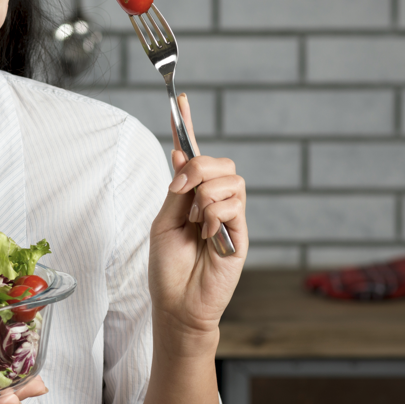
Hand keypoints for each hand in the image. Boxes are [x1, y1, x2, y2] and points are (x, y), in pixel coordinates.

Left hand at [148, 94, 246, 351]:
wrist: (178, 304)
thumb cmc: (168, 269)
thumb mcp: (163, 223)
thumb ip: (176, 190)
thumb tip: (181, 154)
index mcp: (191, 196)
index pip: (192, 155)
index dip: (187, 126)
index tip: (180, 99)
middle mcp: (213, 201)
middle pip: (218, 161)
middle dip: (197, 167)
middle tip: (180, 189)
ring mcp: (230, 216)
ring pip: (230, 179)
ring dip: (205, 195)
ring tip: (196, 222)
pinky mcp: (241, 233)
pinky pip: (233, 205)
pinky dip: (213, 215)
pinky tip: (207, 235)